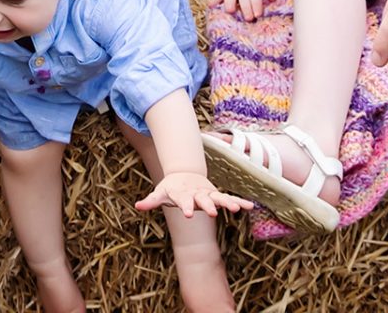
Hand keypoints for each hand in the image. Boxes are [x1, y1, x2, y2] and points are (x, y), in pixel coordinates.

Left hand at [135, 171, 250, 218]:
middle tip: (214, 213)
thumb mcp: (160, 193)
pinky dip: (239, 202)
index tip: (189, 214)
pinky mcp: (216, 195)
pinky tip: (250, 206)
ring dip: (228, 202)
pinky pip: (229, 199)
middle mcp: (197, 193)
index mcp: (183, 194)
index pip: (184, 201)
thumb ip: (151, 200)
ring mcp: (208, 194)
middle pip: (204, 199)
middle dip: (209, 205)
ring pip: (219, 198)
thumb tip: (137, 205)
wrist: (184, 174)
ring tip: (237, 209)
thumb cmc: (171, 187)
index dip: (186, 206)